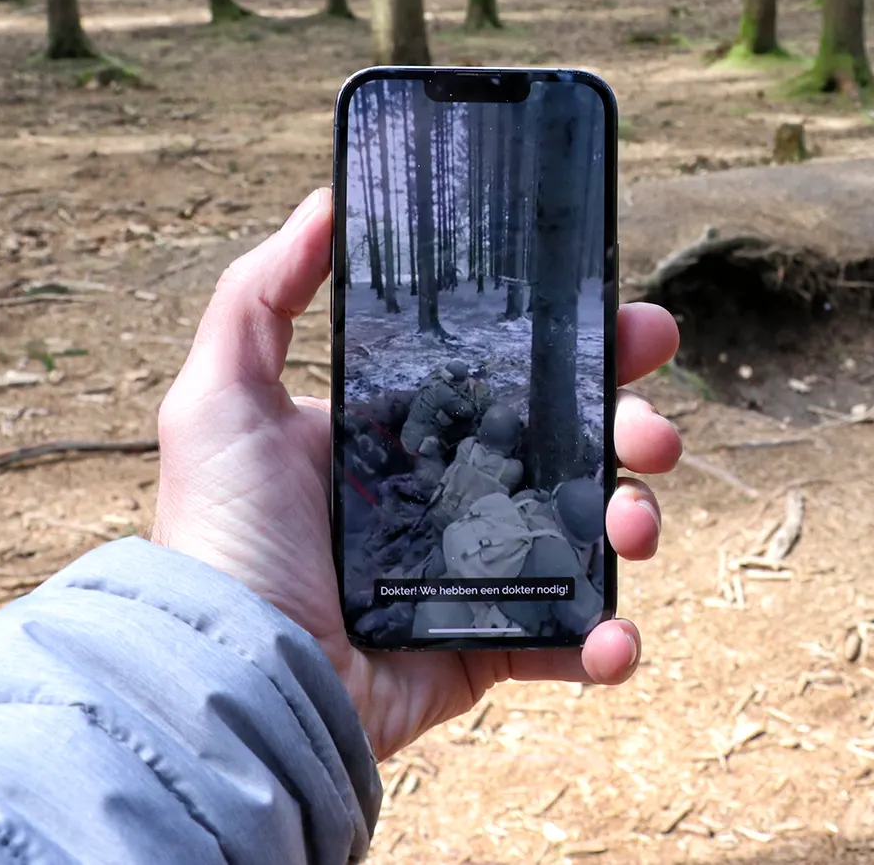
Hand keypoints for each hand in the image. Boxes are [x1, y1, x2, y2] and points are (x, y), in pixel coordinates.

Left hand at [150, 189, 681, 759]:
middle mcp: (454, 495)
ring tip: (634, 527)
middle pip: (577, 446)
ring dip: (635, 520)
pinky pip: (572, 641)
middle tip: (653, 430)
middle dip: (636, 428)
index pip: (518, 376)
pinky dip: (611, 640)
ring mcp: (479, 575)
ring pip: (591, 533)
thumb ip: (263, 292)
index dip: (585, 349)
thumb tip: (325, 200)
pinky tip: (613, 636)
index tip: (634, 327)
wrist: (233, 673)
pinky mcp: (488, 649)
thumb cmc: (223, 535)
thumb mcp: (221, 397)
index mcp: (411, 433)